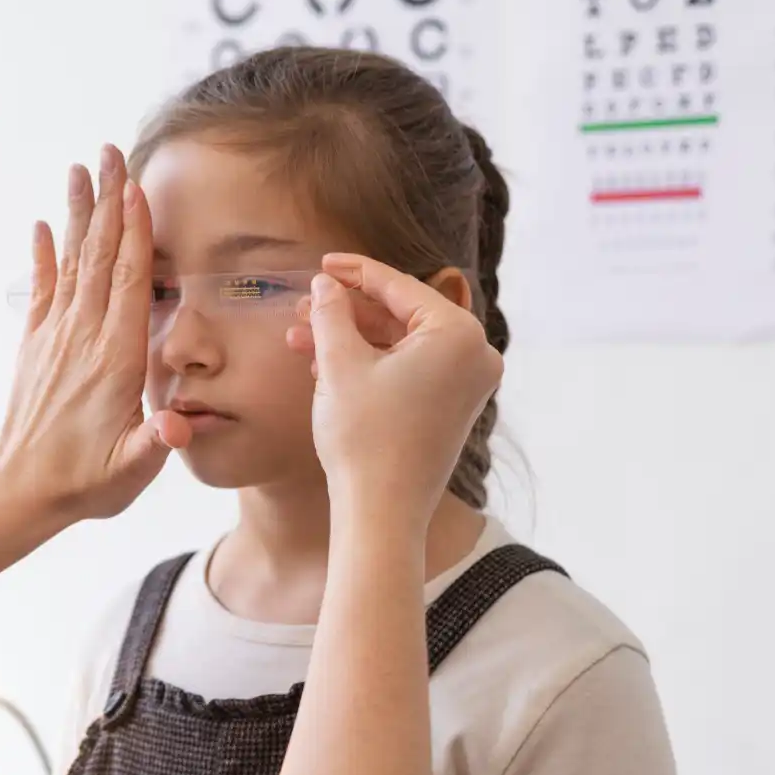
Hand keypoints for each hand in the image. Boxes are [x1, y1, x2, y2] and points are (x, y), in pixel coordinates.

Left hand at [0, 146, 189, 524]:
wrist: (21, 494)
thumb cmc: (86, 483)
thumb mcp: (132, 469)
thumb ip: (158, 442)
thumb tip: (179, 423)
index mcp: (115, 360)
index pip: (126, 283)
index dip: (133, 233)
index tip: (135, 188)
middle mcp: (82, 339)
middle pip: (98, 257)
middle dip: (107, 202)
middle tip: (109, 152)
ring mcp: (55, 340)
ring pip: (72, 263)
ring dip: (78, 214)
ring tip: (80, 169)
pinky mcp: (35, 348)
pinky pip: (42, 291)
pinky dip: (44, 256)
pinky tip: (45, 226)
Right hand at [295, 254, 502, 529]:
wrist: (380, 511)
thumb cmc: (365, 438)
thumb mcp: (339, 364)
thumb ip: (332, 314)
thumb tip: (325, 285)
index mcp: (458, 335)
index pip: (400, 287)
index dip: (355, 272)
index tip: (323, 264)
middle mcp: (474, 355)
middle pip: (401, 314)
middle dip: (346, 312)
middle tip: (303, 306)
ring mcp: (466, 384)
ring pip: (399, 344)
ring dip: (350, 339)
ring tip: (299, 338)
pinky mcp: (451, 407)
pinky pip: (408, 369)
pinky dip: (369, 364)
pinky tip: (322, 365)